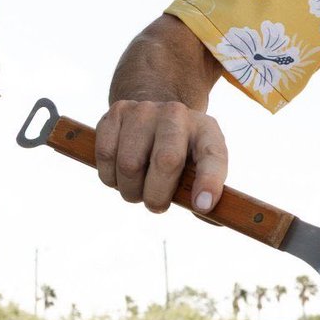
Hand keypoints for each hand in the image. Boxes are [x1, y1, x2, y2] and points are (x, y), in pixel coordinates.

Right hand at [94, 100, 227, 214]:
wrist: (155, 114)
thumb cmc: (181, 151)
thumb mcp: (200, 164)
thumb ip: (205, 191)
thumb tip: (201, 208)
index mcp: (206, 130)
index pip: (213, 155)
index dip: (209, 182)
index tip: (202, 206)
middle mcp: (177, 114)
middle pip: (166, 161)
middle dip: (157, 196)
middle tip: (156, 205)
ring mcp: (145, 111)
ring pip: (129, 165)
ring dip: (130, 190)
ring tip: (138, 187)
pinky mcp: (117, 112)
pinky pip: (106, 156)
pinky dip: (110, 178)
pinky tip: (120, 173)